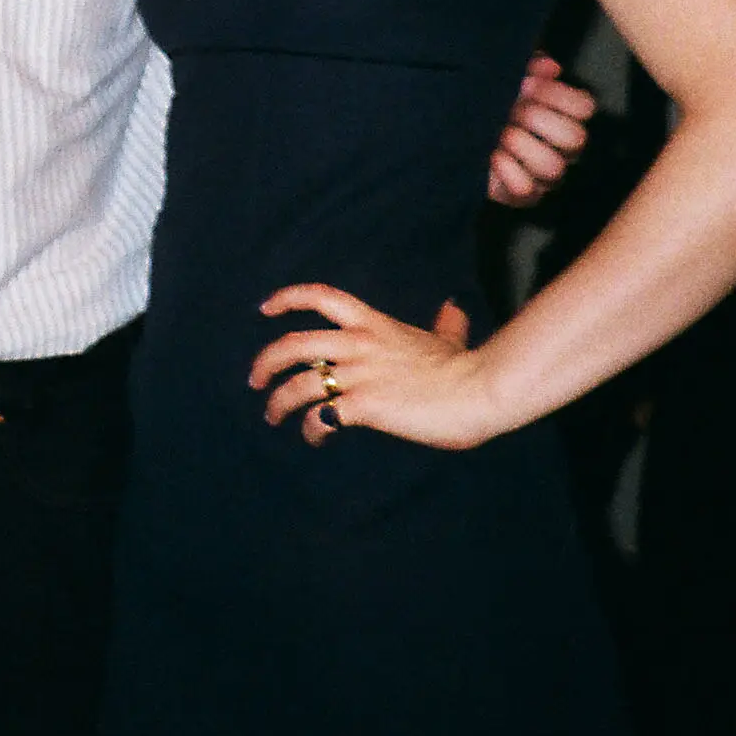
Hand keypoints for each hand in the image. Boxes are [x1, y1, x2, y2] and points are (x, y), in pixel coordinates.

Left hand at [250, 285, 505, 449]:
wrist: (481, 390)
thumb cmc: (468, 369)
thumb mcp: (450, 339)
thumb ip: (445, 324)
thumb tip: (453, 307)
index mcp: (373, 325)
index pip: (321, 297)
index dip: (287, 299)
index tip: (265, 308)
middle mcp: (358, 344)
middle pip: (292, 343)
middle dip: (265, 361)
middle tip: (254, 379)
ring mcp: (359, 374)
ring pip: (297, 383)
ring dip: (277, 401)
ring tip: (272, 416)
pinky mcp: (365, 405)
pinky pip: (321, 417)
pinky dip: (310, 429)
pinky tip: (314, 438)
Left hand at [487, 54, 592, 206]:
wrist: (454, 140)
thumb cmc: (488, 107)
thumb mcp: (504, 80)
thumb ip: (527, 68)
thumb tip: (548, 66)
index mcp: (563, 118)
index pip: (584, 107)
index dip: (559, 94)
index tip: (528, 84)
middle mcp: (561, 149)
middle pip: (575, 137)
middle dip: (540, 119)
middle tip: (512, 110)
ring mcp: (544, 175)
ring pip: (553, 166)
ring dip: (522, 145)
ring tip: (500, 133)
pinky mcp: (522, 194)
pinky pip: (526, 188)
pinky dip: (507, 170)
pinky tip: (490, 155)